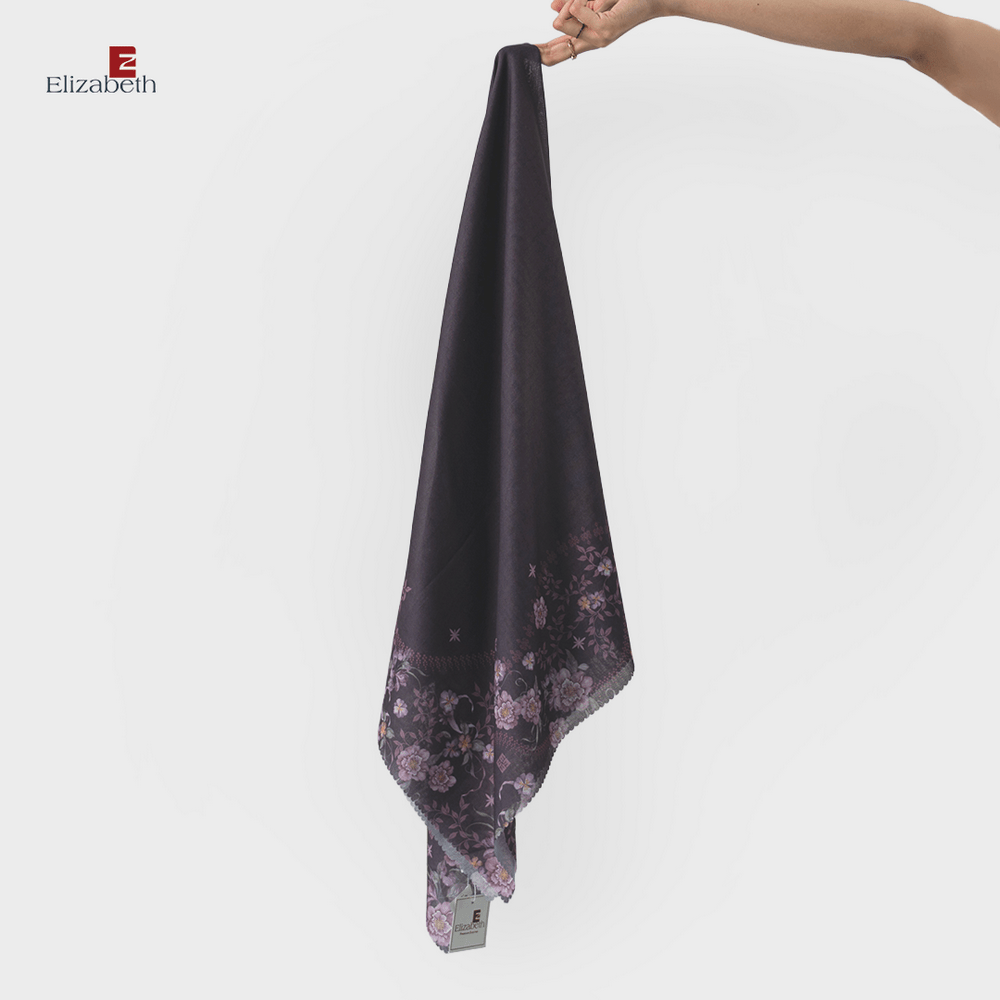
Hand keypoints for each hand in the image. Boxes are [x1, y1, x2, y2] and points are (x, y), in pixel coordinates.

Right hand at [536, 0, 663, 65]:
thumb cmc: (623, 0)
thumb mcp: (592, 0)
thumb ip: (572, 4)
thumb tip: (552, 8)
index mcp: (587, 35)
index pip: (560, 47)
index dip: (544, 52)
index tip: (530, 57)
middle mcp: (592, 40)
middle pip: (559, 50)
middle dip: (544, 49)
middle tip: (530, 53)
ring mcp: (597, 38)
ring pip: (563, 21)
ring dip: (572, 1)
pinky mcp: (603, 29)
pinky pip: (577, 14)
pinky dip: (578, 2)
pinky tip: (587, 0)